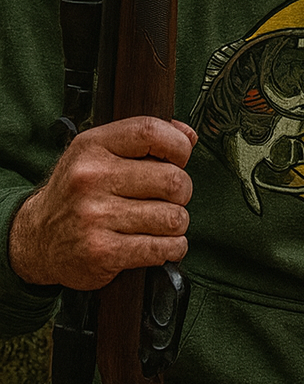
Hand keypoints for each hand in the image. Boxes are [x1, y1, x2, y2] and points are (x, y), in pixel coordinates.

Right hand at [8, 117, 196, 288]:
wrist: (37, 238)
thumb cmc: (78, 193)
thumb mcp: (99, 154)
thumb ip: (143, 140)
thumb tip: (188, 135)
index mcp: (92, 146)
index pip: (151, 132)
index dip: (178, 146)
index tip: (180, 159)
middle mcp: (91, 178)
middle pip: (173, 180)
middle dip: (181, 193)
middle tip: (168, 199)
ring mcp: (95, 216)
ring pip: (173, 218)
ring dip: (176, 224)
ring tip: (160, 223)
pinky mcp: (102, 251)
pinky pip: (162, 249)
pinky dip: (172, 249)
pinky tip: (161, 245)